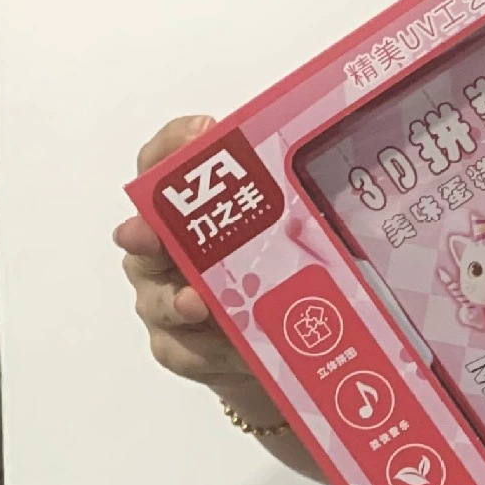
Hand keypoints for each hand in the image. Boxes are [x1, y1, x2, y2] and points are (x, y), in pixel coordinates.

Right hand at [114, 115, 283, 425]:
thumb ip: (299, 202)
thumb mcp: (293, 233)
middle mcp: (168, 250)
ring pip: (157, 298)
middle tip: (150, 235)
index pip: (166, 165)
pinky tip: (235, 352)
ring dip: (175, 300)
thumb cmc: (280, 274)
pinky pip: (180, 349)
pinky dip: (208, 352)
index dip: (174, 145)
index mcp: (190, 211)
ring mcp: (165, 298)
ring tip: (198, 304)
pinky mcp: (176, 345)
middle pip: (145, 233)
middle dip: (147, 233)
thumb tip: (339, 169)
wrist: (280, 347)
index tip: (202, 132)